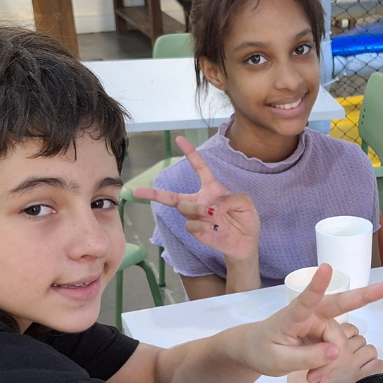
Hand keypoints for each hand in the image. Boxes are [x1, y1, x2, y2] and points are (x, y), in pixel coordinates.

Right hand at [134, 138, 260, 262]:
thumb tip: (210, 207)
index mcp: (212, 189)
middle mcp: (200, 201)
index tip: (179, 138)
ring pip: (184, 207)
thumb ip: (230, 199)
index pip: (199, 168)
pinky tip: (214, 229)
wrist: (246, 244)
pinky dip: (203, 226)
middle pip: (171, 196)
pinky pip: (191, 225)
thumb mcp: (245, 203)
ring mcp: (195, 217)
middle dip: (153, 194)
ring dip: (198, 210)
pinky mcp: (196, 231)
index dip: (190, 153)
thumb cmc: (246, 220)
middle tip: (136, 192)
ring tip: (214, 217)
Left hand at [237, 264, 382, 382]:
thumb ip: (307, 357)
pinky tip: (319, 379)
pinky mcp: (323, 335)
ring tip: (314, 379)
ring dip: (329, 364)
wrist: (254, 351)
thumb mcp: (279, 361)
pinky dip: (329, 367)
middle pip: (340, 306)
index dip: (318, 285)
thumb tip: (337, 351)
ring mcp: (319, 324)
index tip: (327, 268)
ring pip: (337, 343)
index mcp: (293, 316)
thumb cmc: (261, 351)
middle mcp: (310, 315)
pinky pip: (335, 351)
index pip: (306, 299)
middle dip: (366, 296)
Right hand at [298, 321, 382, 382]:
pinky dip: (375, 367)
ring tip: (359, 365)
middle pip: (360, 339)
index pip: (349, 329)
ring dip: (367, 356)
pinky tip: (367, 372)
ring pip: (371, 350)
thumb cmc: (303, 382)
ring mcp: (355, 363)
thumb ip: (315, 347)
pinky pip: (378, 365)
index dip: (348, 336)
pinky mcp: (362, 377)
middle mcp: (345, 350)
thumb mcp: (304, 356)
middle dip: (357, 347)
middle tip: (349, 357)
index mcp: (330, 342)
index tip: (343, 345)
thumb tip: (324, 342)